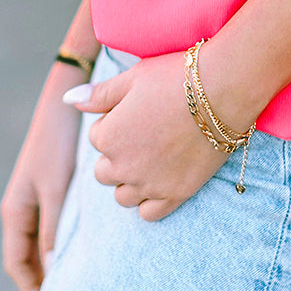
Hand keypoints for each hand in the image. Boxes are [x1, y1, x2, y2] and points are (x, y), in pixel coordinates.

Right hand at [0, 63, 83, 290]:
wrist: (65, 102)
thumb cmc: (59, 144)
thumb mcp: (56, 189)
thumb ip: (53, 227)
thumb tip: (51, 266)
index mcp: (14, 211)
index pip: (15, 263)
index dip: (30, 287)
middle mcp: (20, 206)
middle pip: (25, 255)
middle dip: (40, 278)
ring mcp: (33, 196)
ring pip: (38, 240)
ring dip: (50, 260)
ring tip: (73, 279)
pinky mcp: (49, 185)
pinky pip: (50, 223)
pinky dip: (59, 239)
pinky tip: (80, 244)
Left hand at [72, 51, 231, 220]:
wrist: (222, 89)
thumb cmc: (175, 77)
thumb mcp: (132, 78)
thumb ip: (98, 95)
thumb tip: (68, 101)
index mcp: (108, 137)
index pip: (97, 136)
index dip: (115, 121)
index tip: (138, 109)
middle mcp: (123, 166)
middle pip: (104, 172)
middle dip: (117, 155)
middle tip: (144, 133)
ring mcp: (150, 184)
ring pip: (123, 196)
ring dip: (130, 180)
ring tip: (152, 157)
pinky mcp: (176, 195)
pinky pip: (148, 213)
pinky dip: (149, 201)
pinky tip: (161, 180)